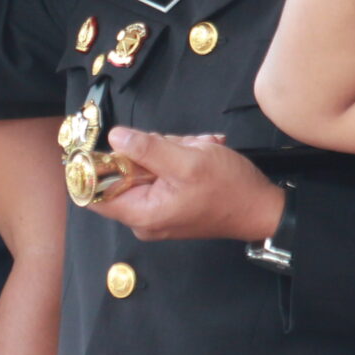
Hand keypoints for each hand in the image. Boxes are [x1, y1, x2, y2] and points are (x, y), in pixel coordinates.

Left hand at [89, 129, 285, 243]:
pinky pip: (161, 174)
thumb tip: (115, 137)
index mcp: (141, 213)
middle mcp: (143, 217)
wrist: (261, 207)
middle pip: (123, 174)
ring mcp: (157, 211)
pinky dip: (178, 159)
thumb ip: (147, 149)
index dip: (94, 167)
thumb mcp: (187, 161)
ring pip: (145, 168)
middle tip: (178, 146)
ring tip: (196, 149)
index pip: (93, 194)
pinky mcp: (170, 203)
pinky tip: (200, 154)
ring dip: (169, 151)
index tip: (113, 145)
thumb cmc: (228, 188)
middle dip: (148, 152)